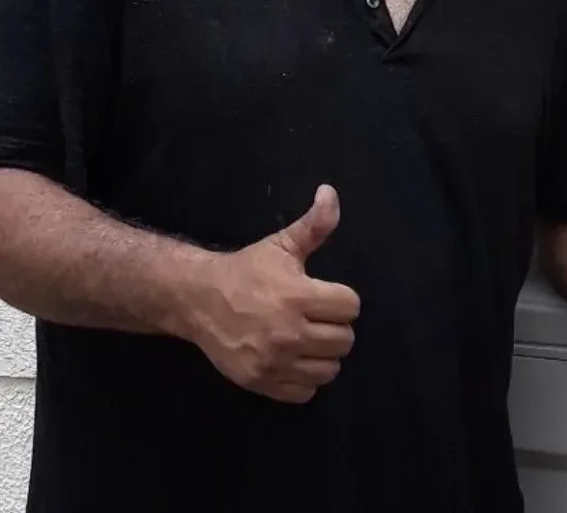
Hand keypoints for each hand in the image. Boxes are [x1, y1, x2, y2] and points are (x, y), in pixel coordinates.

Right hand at [187, 184, 360, 404]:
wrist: (197, 300)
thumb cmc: (246, 271)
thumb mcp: (281, 245)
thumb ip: (314, 224)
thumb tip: (331, 193)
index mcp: (299, 296)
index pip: (351, 306)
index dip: (343, 299)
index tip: (327, 296)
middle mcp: (289, 332)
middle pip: (345, 340)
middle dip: (336, 327)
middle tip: (319, 318)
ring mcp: (274, 361)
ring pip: (330, 369)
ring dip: (325, 355)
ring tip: (310, 340)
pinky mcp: (261, 382)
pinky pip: (305, 392)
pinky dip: (305, 379)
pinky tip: (296, 360)